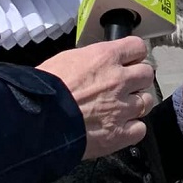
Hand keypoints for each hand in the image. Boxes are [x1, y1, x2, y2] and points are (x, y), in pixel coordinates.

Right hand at [38, 39, 155, 159]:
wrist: (36, 121)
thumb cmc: (42, 88)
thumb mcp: (65, 60)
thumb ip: (90, 60)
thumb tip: (96, 65)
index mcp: (106, 57)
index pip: (137, 47)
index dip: (133, 55)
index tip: (127, 62)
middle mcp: (120, 80)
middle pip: (146, 74)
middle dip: (136, 80)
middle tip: (123, 87)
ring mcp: (122, 108)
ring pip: (146, 101)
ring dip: (136, 104)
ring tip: (121, 109)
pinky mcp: (118, 134)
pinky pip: (140, 129)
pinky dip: (132, 129)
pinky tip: (120, 129)